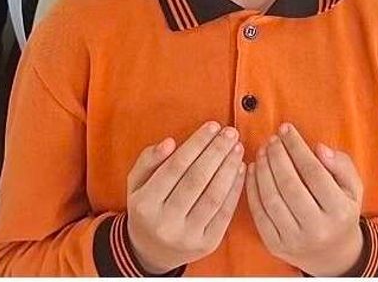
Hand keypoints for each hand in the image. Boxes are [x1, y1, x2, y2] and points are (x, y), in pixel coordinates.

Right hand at [126, 122, 245, 273]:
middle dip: (217, 152)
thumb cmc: (147, 209)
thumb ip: (148, 161)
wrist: (152, 252)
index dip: (197, 144)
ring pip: (214, 196)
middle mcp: (165, 223)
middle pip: (197, 179)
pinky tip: (240, 169)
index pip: (175, 166)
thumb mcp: (136, 184)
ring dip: (229, 168)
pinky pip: (225, 213)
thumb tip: (169, 142)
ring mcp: (188, 236)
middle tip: (230, 132)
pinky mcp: (207, 244)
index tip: (212, 126)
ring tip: (237, 147)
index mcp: (144, 204)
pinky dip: (235, 189)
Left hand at [245, 124, 364, 276]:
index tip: (286, 129)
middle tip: (271, 139)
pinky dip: (252, 189)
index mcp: (340, 212)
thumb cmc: (341, 213)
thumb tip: (319, 148)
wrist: (333, 256)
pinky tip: (252, 170)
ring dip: (263, 170)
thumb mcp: (353, 189)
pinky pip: (259, 213)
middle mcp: (318, 228)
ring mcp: (294, 240)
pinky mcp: (276, 245)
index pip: (314, 172)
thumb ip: (342, 165)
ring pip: (271, 199)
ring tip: (262, 151)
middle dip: (277, 157)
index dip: (297, 147)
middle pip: (290, 185)